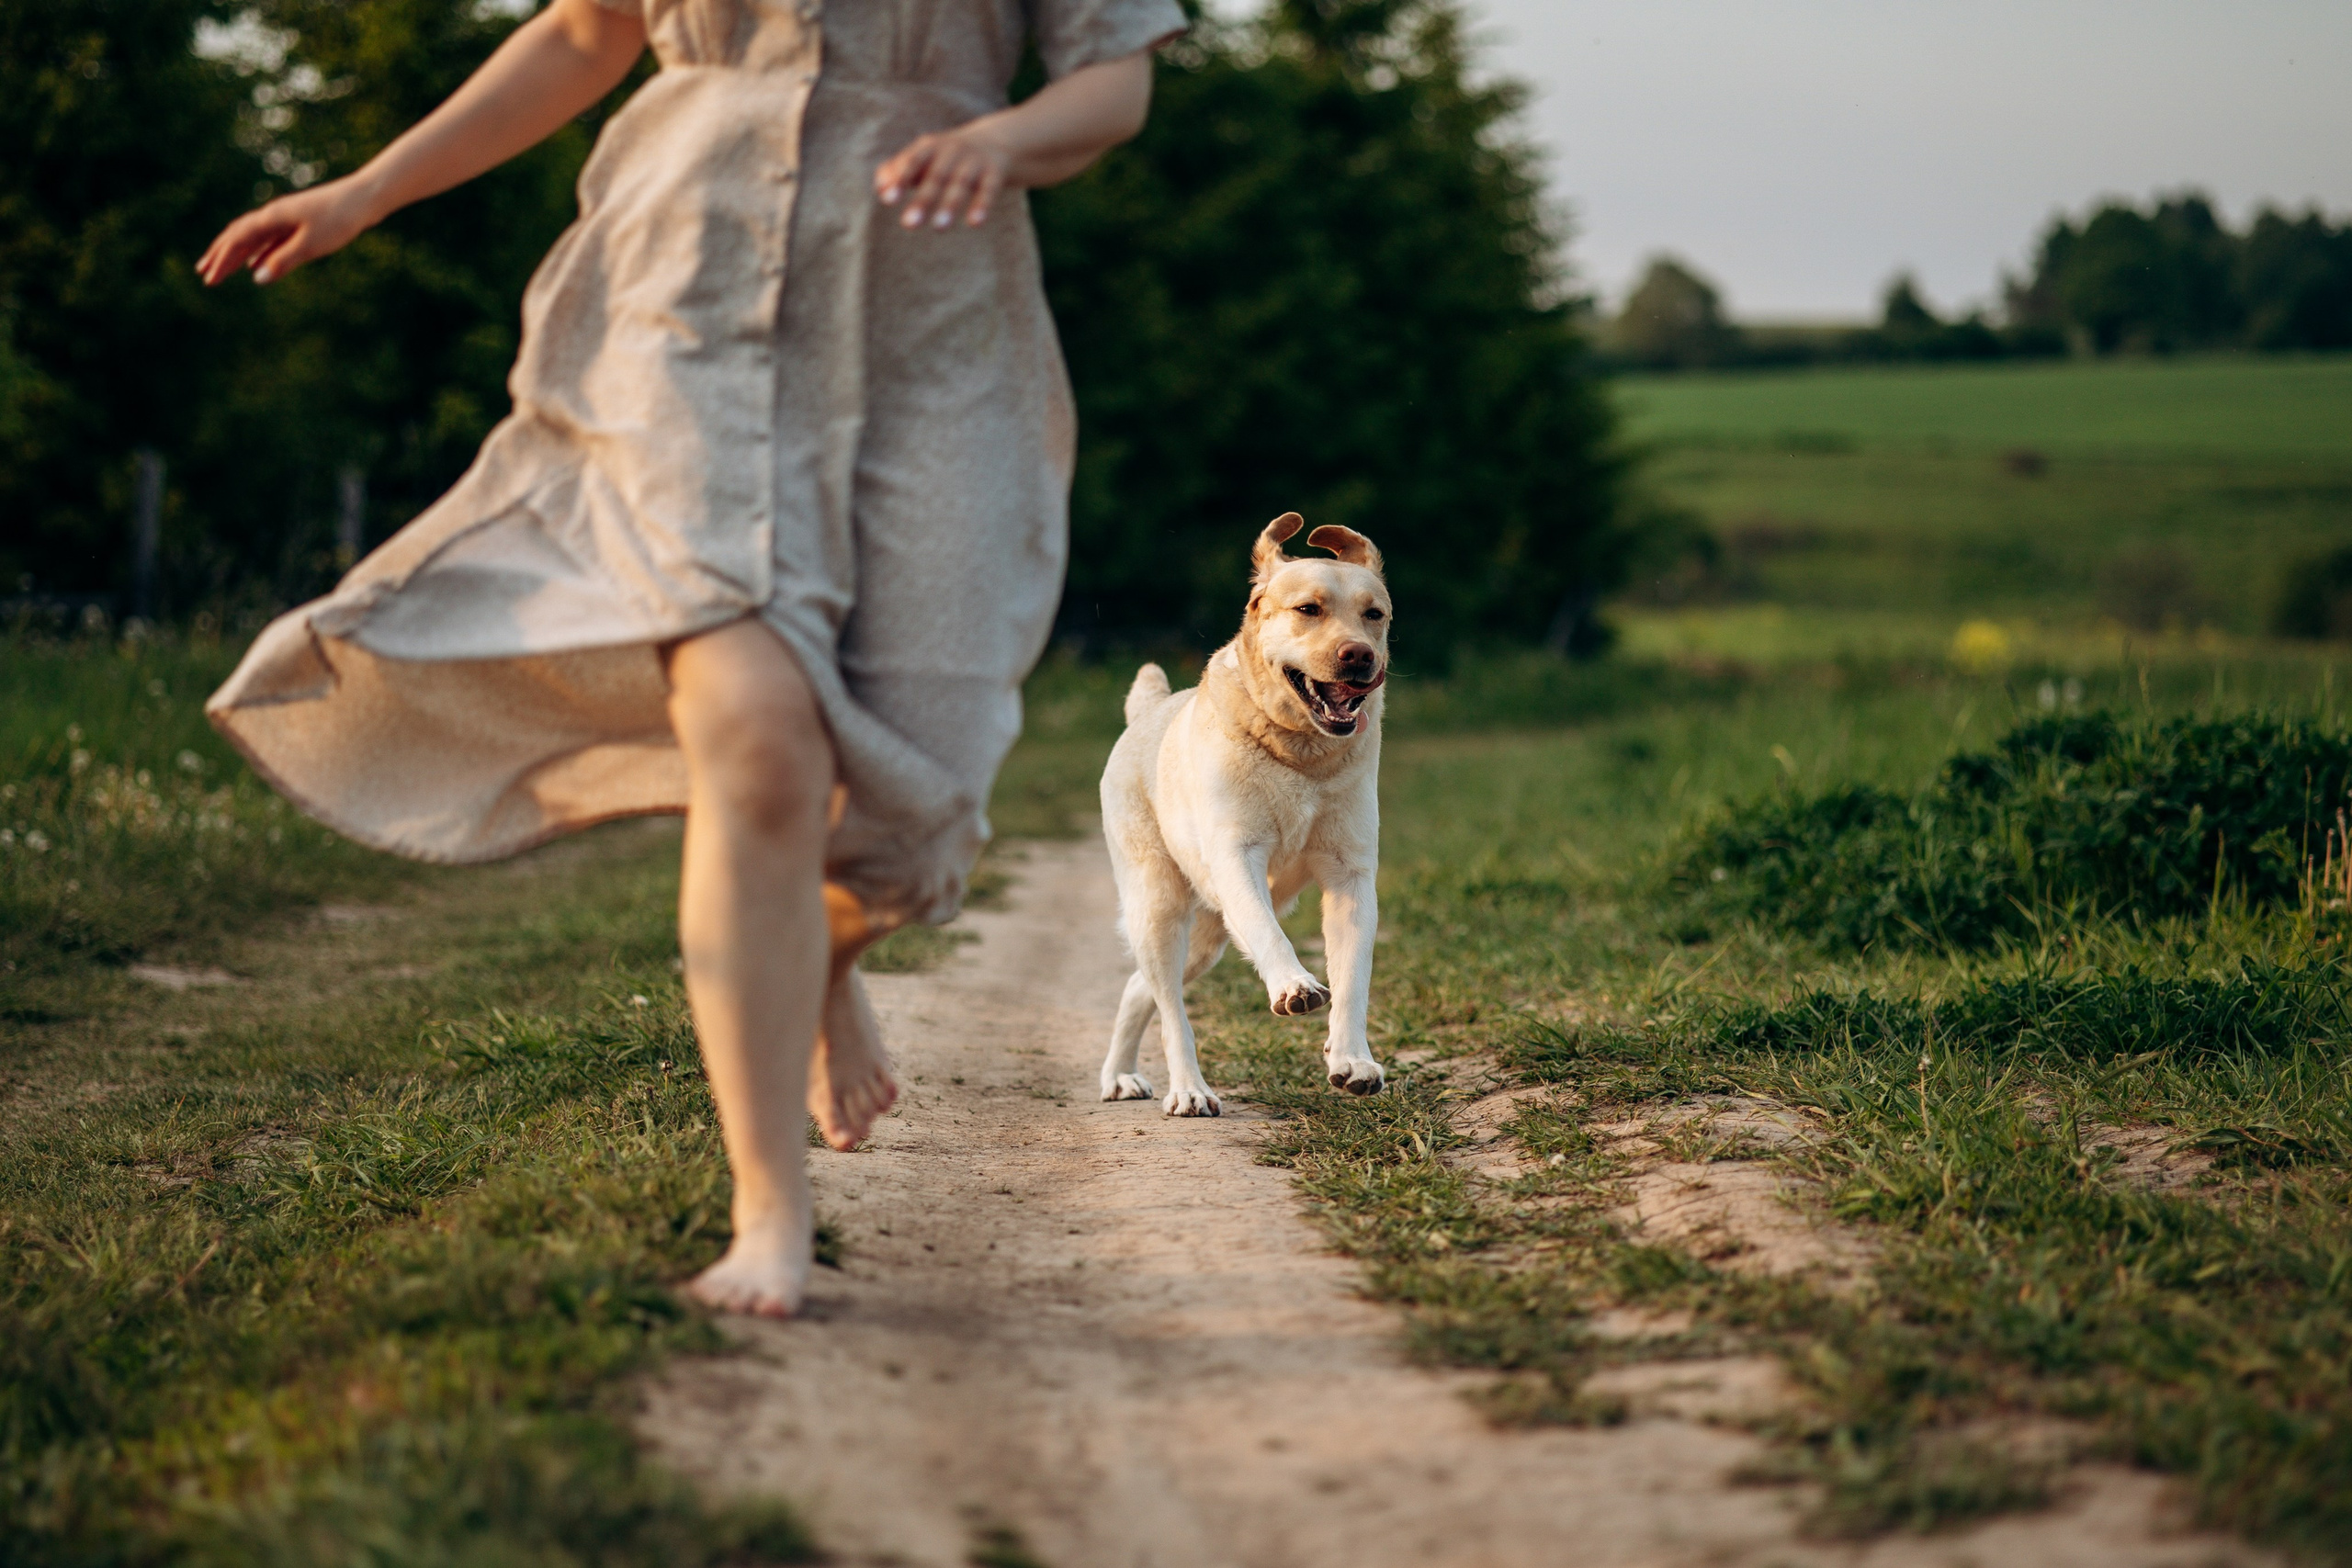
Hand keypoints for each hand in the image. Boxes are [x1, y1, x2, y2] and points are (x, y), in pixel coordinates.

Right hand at [196, 176, 379, 285]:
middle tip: (203, 273)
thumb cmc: (338, 220)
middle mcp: (273, 216)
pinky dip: (258, 253)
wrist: (364, 199)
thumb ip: (283, 261)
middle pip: (238, 235)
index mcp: (271, 218)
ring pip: (253, 238)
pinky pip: (270, 240)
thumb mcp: (311, 244)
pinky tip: (254, 265)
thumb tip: (256, 277)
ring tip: (222, 269)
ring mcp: (285, 219)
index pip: (237, 240)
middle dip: (220, 255)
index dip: (222, 260)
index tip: (209, 279)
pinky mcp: (299, 224)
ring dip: (235, 254)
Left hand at [874, 125, 1012, 230]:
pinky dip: (982, 205)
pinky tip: (975, 223)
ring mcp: (974, 161)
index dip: (900, 179)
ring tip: (939, 228)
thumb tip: (880, 190)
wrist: (995, 140)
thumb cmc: (946, 157)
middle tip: (908, 224)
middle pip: (935, 176)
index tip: (888, 199)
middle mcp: (951, 151)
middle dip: (923, 200)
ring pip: (960, 184)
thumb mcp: (923, 159)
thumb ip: (897, 171)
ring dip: (950, 205)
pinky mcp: (994, 173)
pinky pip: (989, 190)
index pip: (912, 162)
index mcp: (929, 147)